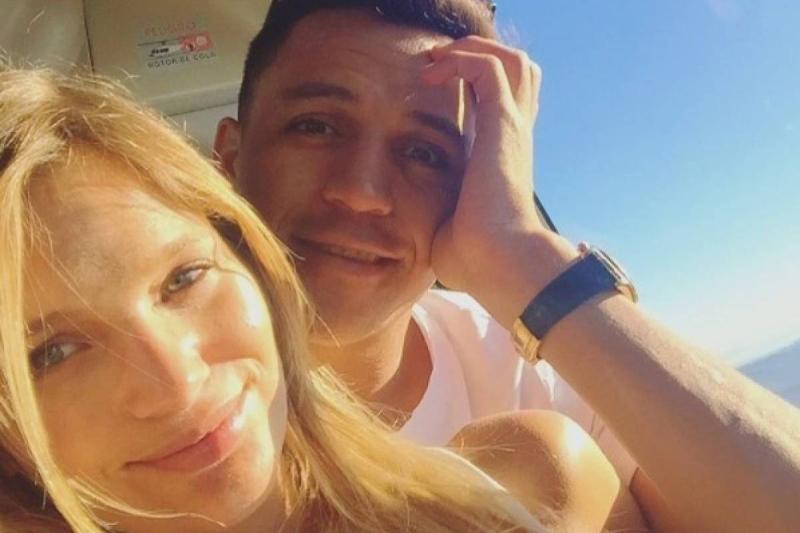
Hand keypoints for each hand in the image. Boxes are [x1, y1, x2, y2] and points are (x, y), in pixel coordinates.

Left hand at [421, 37, 548, 294]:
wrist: (502, 266)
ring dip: (472, 50)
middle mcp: (513, 138)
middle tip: (440, 65)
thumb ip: (440, 218)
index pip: (503, 104)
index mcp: (503, 158)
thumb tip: (420, 234)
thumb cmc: (477, 261)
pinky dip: (462, 59)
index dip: (475, 83)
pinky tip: (434, 75)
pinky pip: (488, 67)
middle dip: (480, 55)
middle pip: (520, 73)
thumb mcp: (449, 231)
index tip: (435, 86)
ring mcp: (512, 129)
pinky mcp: (503, 125)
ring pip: (511, 60)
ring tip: (438, 62)